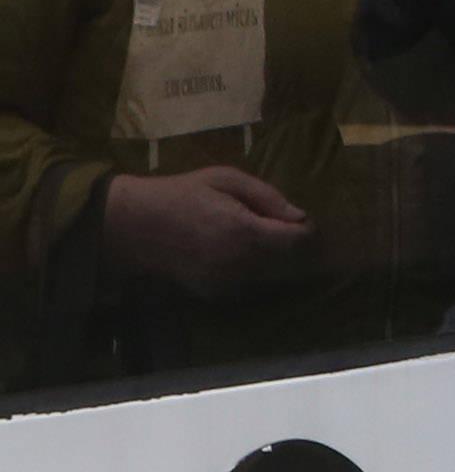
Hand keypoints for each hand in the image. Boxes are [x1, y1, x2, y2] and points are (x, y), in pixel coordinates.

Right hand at [100, 165, 313, 294]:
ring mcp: (228, 281)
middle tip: (272, 225)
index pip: (299, 240)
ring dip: (269, 258)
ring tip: (242, 235)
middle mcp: (241, 262)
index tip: (298, 220)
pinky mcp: (215, 292)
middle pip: (289, 260)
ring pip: (270, 274)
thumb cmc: (180, 193)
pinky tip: (227, 250)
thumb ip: (267, 196)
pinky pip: (247, 282)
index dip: (305, 230)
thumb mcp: (224, 179)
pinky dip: (248, 269)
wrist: (132, 224)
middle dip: (288, 243)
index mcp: (245, 231)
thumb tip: (300, 216)